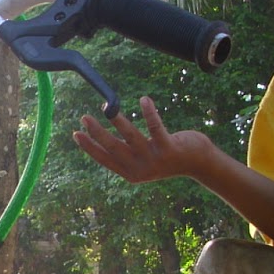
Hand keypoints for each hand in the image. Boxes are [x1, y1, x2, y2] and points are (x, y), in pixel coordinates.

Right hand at [72, 96, 215, 184]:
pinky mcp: (169, 148)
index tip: (75, 134)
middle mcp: (141, 169)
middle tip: (84, 117)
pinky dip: (149, 112)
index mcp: (131, 173)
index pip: (105, 159)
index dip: (90, 147)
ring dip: (117, 121)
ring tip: (107, 107)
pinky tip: (143, 100)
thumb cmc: (167, 157)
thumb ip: (128, 154)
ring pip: (132, 137)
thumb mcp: (144, 161)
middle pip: (114, 148)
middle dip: (97, 133)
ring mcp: (155, 159)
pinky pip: (155, 127)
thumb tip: (104, 141)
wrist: (197, 163)